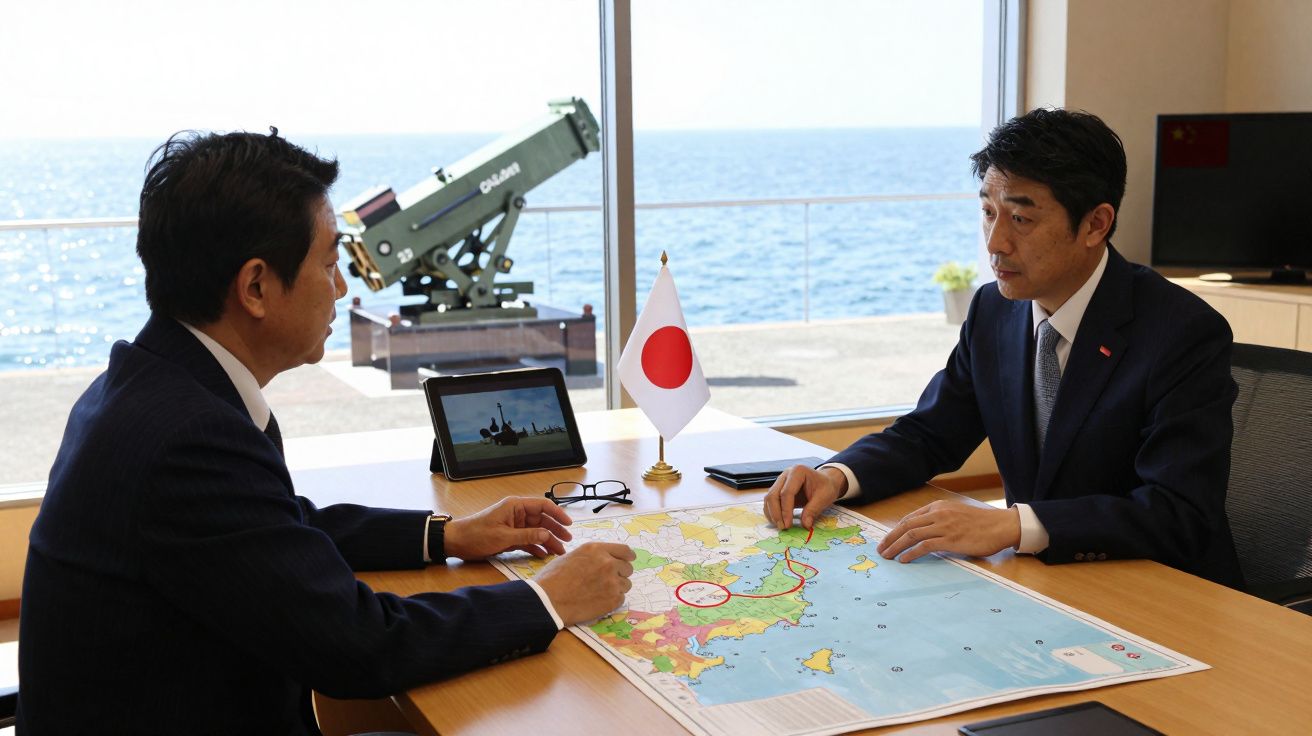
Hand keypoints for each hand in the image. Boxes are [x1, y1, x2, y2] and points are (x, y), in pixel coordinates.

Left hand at [443, 497, 573, 560]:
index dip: (557, 514)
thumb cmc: (476, 534)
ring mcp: (514, 525)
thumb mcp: (503, 536)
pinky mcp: (510, 536)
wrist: (456, 542)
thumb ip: (526, 535)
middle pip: (542, 520)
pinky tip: (543, 555)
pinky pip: (528, 540)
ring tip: (558, 552)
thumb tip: (547, 534)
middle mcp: (517, 514)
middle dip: (555, 530)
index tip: (569, 524)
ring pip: (536, 532)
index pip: (542, 506)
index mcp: (515, 506)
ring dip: (547, 541)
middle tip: (567, 542)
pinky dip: (536, 547)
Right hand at [534, 542, 635, 625]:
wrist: (548, 601)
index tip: (629, 560)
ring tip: (600, 592)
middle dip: (620, 573)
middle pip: (628, 568)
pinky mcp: (613, 600)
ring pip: (626, 584)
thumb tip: (601, 559)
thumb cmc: (552, 578)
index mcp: (596, 549)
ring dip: (617, 587)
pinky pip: (621, 598)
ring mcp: (612, 582)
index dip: (628, 556)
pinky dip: (613, 600)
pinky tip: (598, 601)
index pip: (625, 550)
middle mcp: (607, 563)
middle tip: (608, 580)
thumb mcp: (571, 556)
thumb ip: (591, 556)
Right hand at [763, 464, 845, 530]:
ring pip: (769, 498)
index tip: (788, 525)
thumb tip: (805, 525)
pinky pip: (770, 502)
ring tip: (781, 526)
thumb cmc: (825, 487)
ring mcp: (780, 482)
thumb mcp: (824, 497)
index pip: (787, 492)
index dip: (786, 510)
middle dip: (776, 513)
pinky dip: (771, 512)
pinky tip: (778, 522)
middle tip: (783, 527)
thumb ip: (813, 510)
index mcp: (798, 472)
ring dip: (772, 514)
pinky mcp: (777, 490)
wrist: (824, 482)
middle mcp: (785, 475)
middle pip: (773, 495)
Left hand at [876, 501, 1019, 562]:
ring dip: (896, 546)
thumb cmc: (981, 523)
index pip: (910, 518)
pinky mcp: (950, 540)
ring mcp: (944, 526)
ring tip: (887, 556)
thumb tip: (925, 534)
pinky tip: (904, 559)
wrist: (1001, 525)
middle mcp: (938, 514)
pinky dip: (911, 553)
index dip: (896, 530)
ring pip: (912, 535)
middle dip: (890, 537)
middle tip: (880, 549)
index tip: (888, 539)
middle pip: (906, 525)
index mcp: (938, 507)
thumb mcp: (956, 514)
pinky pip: (924, 546)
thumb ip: (940, 520)